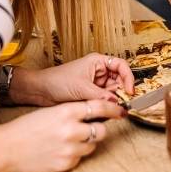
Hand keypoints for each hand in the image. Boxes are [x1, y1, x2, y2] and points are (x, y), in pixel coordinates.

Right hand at [0, 99, 124, 171]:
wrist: (8, 148)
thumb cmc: (27, 127)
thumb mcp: (52, 111)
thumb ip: (75, 112)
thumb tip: (97, 114)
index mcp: (67, 112)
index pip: (100, 107)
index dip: (113, 109)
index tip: (120, 111)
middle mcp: (71, 130)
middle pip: (101, 130)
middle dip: (98, 130)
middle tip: (88, 130)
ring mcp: (69, 149)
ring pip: (92, 146)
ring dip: (85, 143)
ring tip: (66, 141)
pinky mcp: (66, 164)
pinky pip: (80, 158)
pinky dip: (74, 155)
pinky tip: (58, 151)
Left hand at [13, 53, 134, 105]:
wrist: (41, 91)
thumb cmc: (57, 81)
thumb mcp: (82, 88)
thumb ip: (102, 97)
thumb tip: (118, 104)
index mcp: (98, 62)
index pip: (121, 66)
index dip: (128, 78)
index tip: (130, 91)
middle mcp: (99, 71)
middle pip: (119, 80)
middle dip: (121, 91)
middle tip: (123, 103)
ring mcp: (95, 82)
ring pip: (113, 91)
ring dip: (114, 99)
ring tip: (112, 108)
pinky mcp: (91, 93)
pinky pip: (104, 99)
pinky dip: (106, 104)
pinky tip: (105, 109)